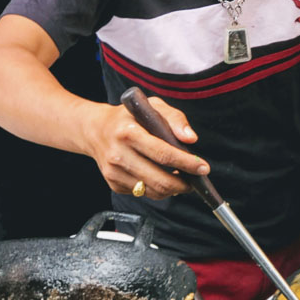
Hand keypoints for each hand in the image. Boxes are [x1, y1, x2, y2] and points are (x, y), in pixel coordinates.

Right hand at [81, 97, 209, 198]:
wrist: (96, 130)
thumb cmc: (129, 116)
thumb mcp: (152, 106)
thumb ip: (174, 119)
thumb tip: (191, 139)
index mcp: (128, 133)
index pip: (163, 154)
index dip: (187, 163)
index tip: (203, 168)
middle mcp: (118, 155)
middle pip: (159, 180)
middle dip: (183, 183)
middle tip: (196, 179)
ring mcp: (114, 172)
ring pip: (153, 191)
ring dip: (173, 189)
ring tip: (182, 179)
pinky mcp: (113, 184)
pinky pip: (142, 193)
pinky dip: (157, 189)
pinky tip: (161, 177)